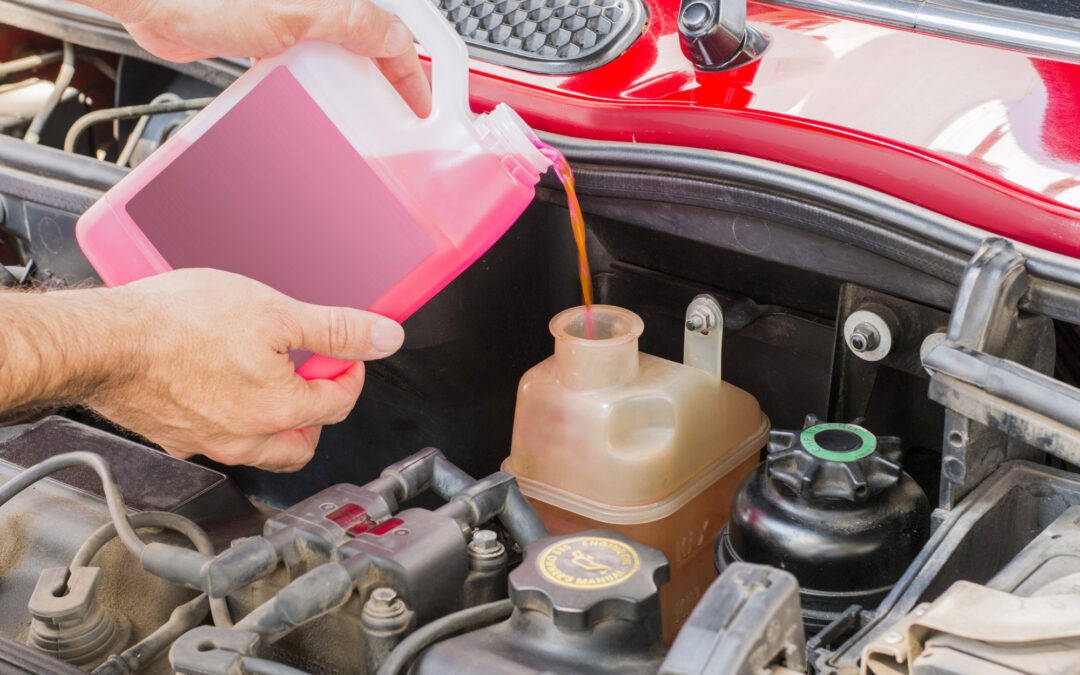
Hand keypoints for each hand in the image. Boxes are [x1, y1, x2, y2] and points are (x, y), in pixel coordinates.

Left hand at [86, 0, 430, 115]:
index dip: (412, 69)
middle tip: (394, 113)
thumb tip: (397, 39)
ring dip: (348, 83)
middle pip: (370, 40)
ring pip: (339, 52)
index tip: (419, 103)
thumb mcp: (295, 14)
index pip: (394, 28)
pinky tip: (307, 99)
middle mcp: (318, 2)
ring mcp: (293, 15)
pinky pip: (304, 59)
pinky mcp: (266, 31)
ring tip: (355, 113)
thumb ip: (354, 21)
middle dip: (385, 77)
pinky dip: (312, 81)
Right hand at [87, 268, 404, 471]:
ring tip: (273, 379)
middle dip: (320, 408)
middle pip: (306, 441)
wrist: (105, 340)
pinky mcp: (175, 436)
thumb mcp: (277, 312)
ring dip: (281, 421)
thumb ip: (337, 329)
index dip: (350, 369)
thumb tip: (383, 337)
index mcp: (281, 411)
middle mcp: (247, 439)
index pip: (340, 401)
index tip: (343, 351)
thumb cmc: (179, 325)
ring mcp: (208, 442)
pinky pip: (220, 439)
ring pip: (264, 448)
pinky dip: (236, 419)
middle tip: (312, 372)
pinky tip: (225, 383)